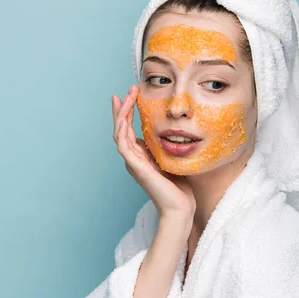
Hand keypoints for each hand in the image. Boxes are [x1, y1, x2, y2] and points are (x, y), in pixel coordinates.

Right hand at [112, 85, 195, 218]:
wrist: (179, 207)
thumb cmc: (179, 187)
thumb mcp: (171, 158)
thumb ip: (164, 145)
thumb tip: (169, 129)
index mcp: (140, 156)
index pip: (129, 129)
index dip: (127, 111)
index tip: (130, 94)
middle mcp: (133, 158)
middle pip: (120, 128)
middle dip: (122, 108)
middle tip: (126, 90)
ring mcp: (132, 163)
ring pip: (119, 133)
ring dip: (121, 114)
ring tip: (126, 97)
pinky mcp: (136, 167)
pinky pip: (123, 145)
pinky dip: (122, 130)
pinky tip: (125, 117)